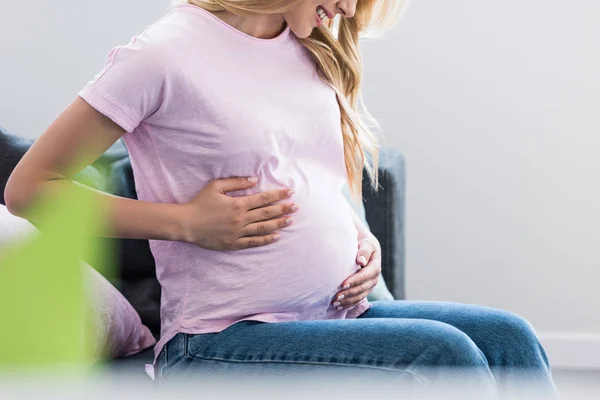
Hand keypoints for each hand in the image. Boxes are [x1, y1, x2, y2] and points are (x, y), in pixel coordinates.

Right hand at [179, 177, 297, 249]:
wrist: (187, 224)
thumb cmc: (200, 203)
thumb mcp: (216, 186)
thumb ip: (236, 182)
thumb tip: (254, 179)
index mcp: (238, 204)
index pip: (264, 198)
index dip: (278, 195)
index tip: (290, 192)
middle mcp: (241, 219)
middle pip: (267, 213)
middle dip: (283, 209)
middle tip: (296, 207)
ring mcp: (238, 233)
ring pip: (263, 228)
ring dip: (279, 224)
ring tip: (290, 220)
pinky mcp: (234, 243)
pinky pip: (253, 242)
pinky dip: (266, 240)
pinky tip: (276, 236)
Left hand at [332, 236, 380, 309]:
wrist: (364, 246)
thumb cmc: (363, 243)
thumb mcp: (366, 243)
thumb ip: (364, 250)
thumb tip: (361, 261)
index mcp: (375, 266)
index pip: (365, 275)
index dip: (355, 281)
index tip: (342, 284)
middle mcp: (374, 278)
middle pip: (362, 288)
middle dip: (349, 293)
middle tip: (336, 297)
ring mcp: (369, 286)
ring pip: (360, 296)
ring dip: (347, 301)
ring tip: (335, 303)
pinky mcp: (364, 290)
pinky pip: (357, 299)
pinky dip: (348, 304)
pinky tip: (338, 306)